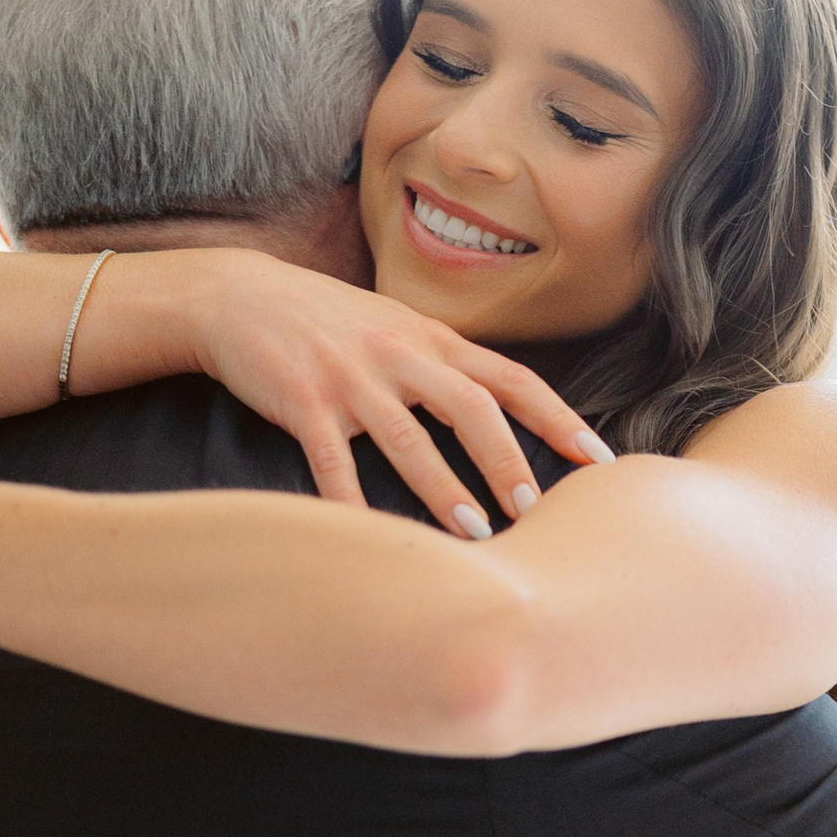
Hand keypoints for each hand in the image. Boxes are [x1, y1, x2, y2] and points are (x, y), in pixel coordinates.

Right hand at [178, 251, 611, 534]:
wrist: (239, 296)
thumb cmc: (324, 320)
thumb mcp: (394, 325)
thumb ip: (444, 363)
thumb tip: (501, 410)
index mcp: (431, 339)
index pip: (511, 378)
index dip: (558, 418)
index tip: (598, 459)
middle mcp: (399, 354)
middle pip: (471, 407)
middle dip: (508, 460)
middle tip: (535, 510)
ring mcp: (351, 378)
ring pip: (408, 438)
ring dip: (444, 489)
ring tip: (475, 534)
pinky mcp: (303, 402)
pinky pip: (331, 463)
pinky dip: (350, 507)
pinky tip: (368, 541)